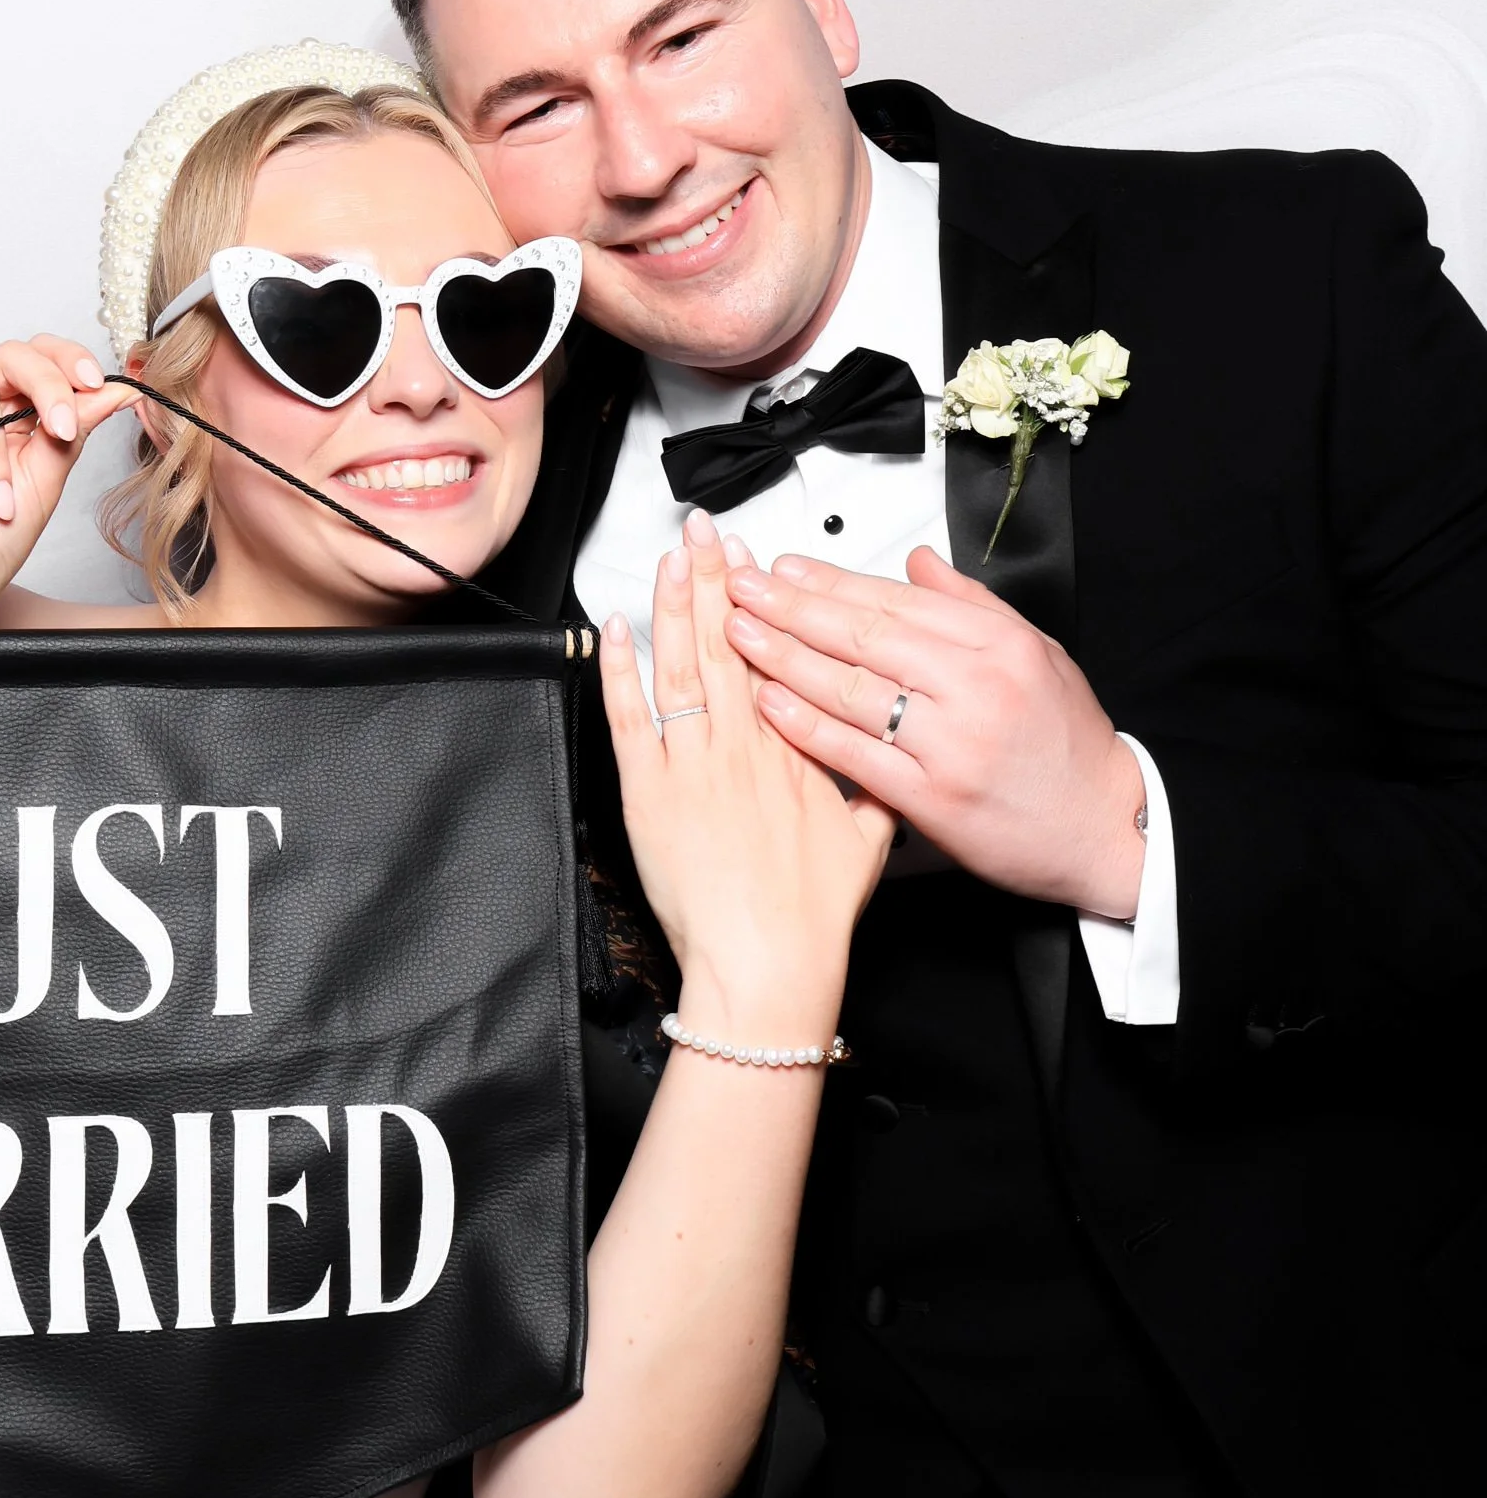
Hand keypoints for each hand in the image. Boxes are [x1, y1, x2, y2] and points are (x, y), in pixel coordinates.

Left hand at [600, 509, 892, 1037]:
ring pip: (682, 668)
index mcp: (795, 754)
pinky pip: (631, 719)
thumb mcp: (865, 849)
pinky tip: (615, 629)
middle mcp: (745, 749)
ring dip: (674, 607)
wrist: (769, 965)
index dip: (762, 608)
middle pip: (728, 647)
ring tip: (671, 557)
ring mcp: (696, 767)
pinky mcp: (651, 795)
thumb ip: (870, 802)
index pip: (777, 660)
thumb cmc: (811, 919)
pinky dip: (620, 672)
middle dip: (717, 581)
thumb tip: (882, 779)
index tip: (755, 566)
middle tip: (707, 532)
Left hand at [724, 544, 1145, 920]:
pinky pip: (856, 754)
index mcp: (998, 645)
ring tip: (739, 634)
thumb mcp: (1037, 654)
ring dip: (784, 657)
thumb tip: (918, 562)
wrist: (1106, 828)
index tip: (785, 566)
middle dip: (792, 606)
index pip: (896, 600)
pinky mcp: (934, 798)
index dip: (832, 581)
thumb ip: (972, 605)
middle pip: (863, 635)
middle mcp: (975, 686)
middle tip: (742, 586)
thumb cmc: (1069, 747)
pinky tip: (769, 702)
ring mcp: (952, 743)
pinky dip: (807, 726)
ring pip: (852, 688)